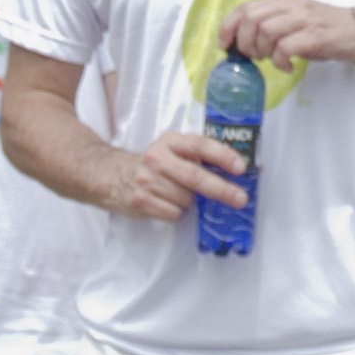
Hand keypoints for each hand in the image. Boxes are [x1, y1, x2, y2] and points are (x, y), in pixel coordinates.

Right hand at [118, 124, 250, 223]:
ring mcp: (147, 181)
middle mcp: (157, 159)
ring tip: (181, 194)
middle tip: (240, 199)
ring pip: (186, 199)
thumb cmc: (156, 165)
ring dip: (192, 202)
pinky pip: (174, 213)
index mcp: (170, 142)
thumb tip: (240, 168)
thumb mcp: (173, 150)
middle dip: (221, 189)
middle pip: (194, 177)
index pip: (199, 145)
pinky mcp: (141, 201)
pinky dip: (178, 212)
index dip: (222, 156)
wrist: (114, 176)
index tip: (240, 167)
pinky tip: (168, 203)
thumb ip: (200, 156)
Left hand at [214, 0, 354, 68]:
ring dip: (262, 51)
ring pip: (266, 31)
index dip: (229, 27)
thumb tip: (244, 44)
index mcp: (283, 2)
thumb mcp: (296, 22)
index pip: (246, 7)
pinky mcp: (316, 36)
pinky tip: (287, 67)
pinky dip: (280, 61)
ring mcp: (304, 19)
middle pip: (252, 18)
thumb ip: (273, 26)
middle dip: (245, 42)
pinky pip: (285, 47)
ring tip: (271, 60)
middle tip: (254, 57)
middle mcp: (291, 6)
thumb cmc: (326, 30)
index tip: (225, 45)